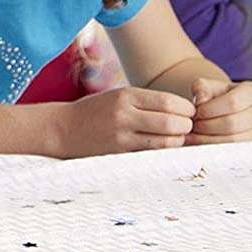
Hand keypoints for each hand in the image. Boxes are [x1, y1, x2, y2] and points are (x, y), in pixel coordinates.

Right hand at [55, 87, 195, 157]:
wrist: (63, 128)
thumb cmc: (96, 111)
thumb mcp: (119, 96)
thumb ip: (148, 102)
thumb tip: (185, 111)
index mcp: (126, 95)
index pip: (170, 101)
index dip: (186, 109)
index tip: (188, 112)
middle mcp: (124, 114)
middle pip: (172, 123)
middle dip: (186, 126)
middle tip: (185, 127)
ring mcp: (121, 136)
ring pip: (166, 142)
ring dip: (177, 141)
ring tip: (174, 138)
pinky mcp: (119, 154)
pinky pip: (152, 155)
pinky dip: (163, 152)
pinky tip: (161, 147)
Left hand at [187, 78, 251, 144]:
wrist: (226, 109)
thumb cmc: (218, 97)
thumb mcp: (209, 87)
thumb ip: (202, 88)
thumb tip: (200, 99)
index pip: (232, 103)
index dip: (209, 110)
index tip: (195, 113)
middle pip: (233, 124)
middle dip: (207, 126)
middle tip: (192, 126)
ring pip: (234, 141)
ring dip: (209, 140)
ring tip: (194, 135)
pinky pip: (235, 152)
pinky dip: (215, 149)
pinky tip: (201, 144)